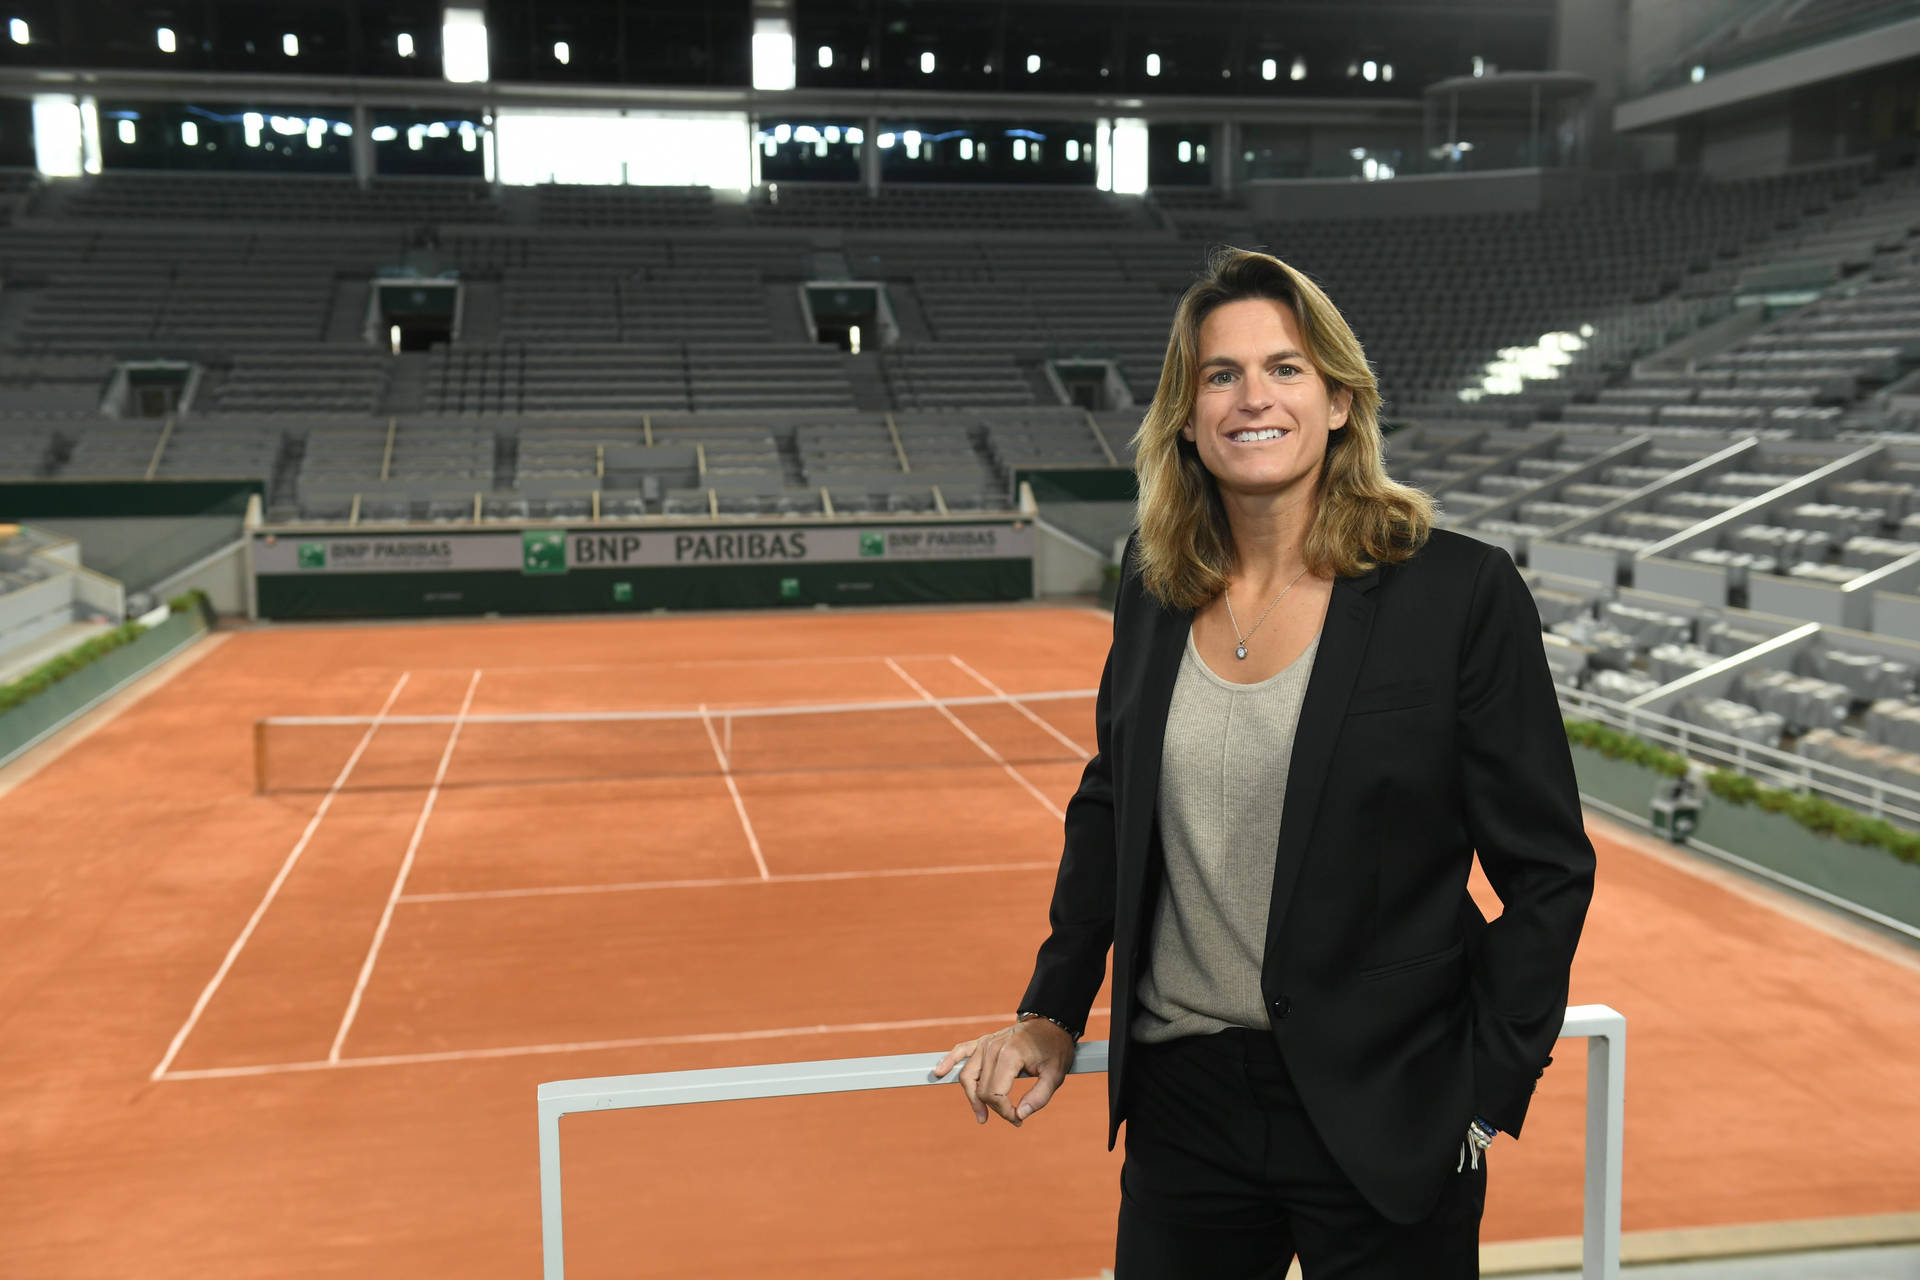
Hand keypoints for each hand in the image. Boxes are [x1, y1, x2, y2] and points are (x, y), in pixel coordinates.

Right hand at [932, 1018, 1075, 1126]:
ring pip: (968, 1076)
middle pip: (981, 1088)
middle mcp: (993, 1048)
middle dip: (994, 1108)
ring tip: (981, 1115)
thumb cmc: (1054, 1049)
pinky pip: (961, 1051)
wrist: (1051, 1023)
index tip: (1018, 1119)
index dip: (1004, 1112)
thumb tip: (1020, 1115)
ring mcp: (985, 1043)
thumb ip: (1039, 1098)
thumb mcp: (1055, 1075)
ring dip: (971, 1097)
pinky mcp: (983, 1042)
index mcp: (1010, 1055)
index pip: (994, 1094)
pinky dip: (949, 1061)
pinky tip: (939, 1072)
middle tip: (1013, 1118)